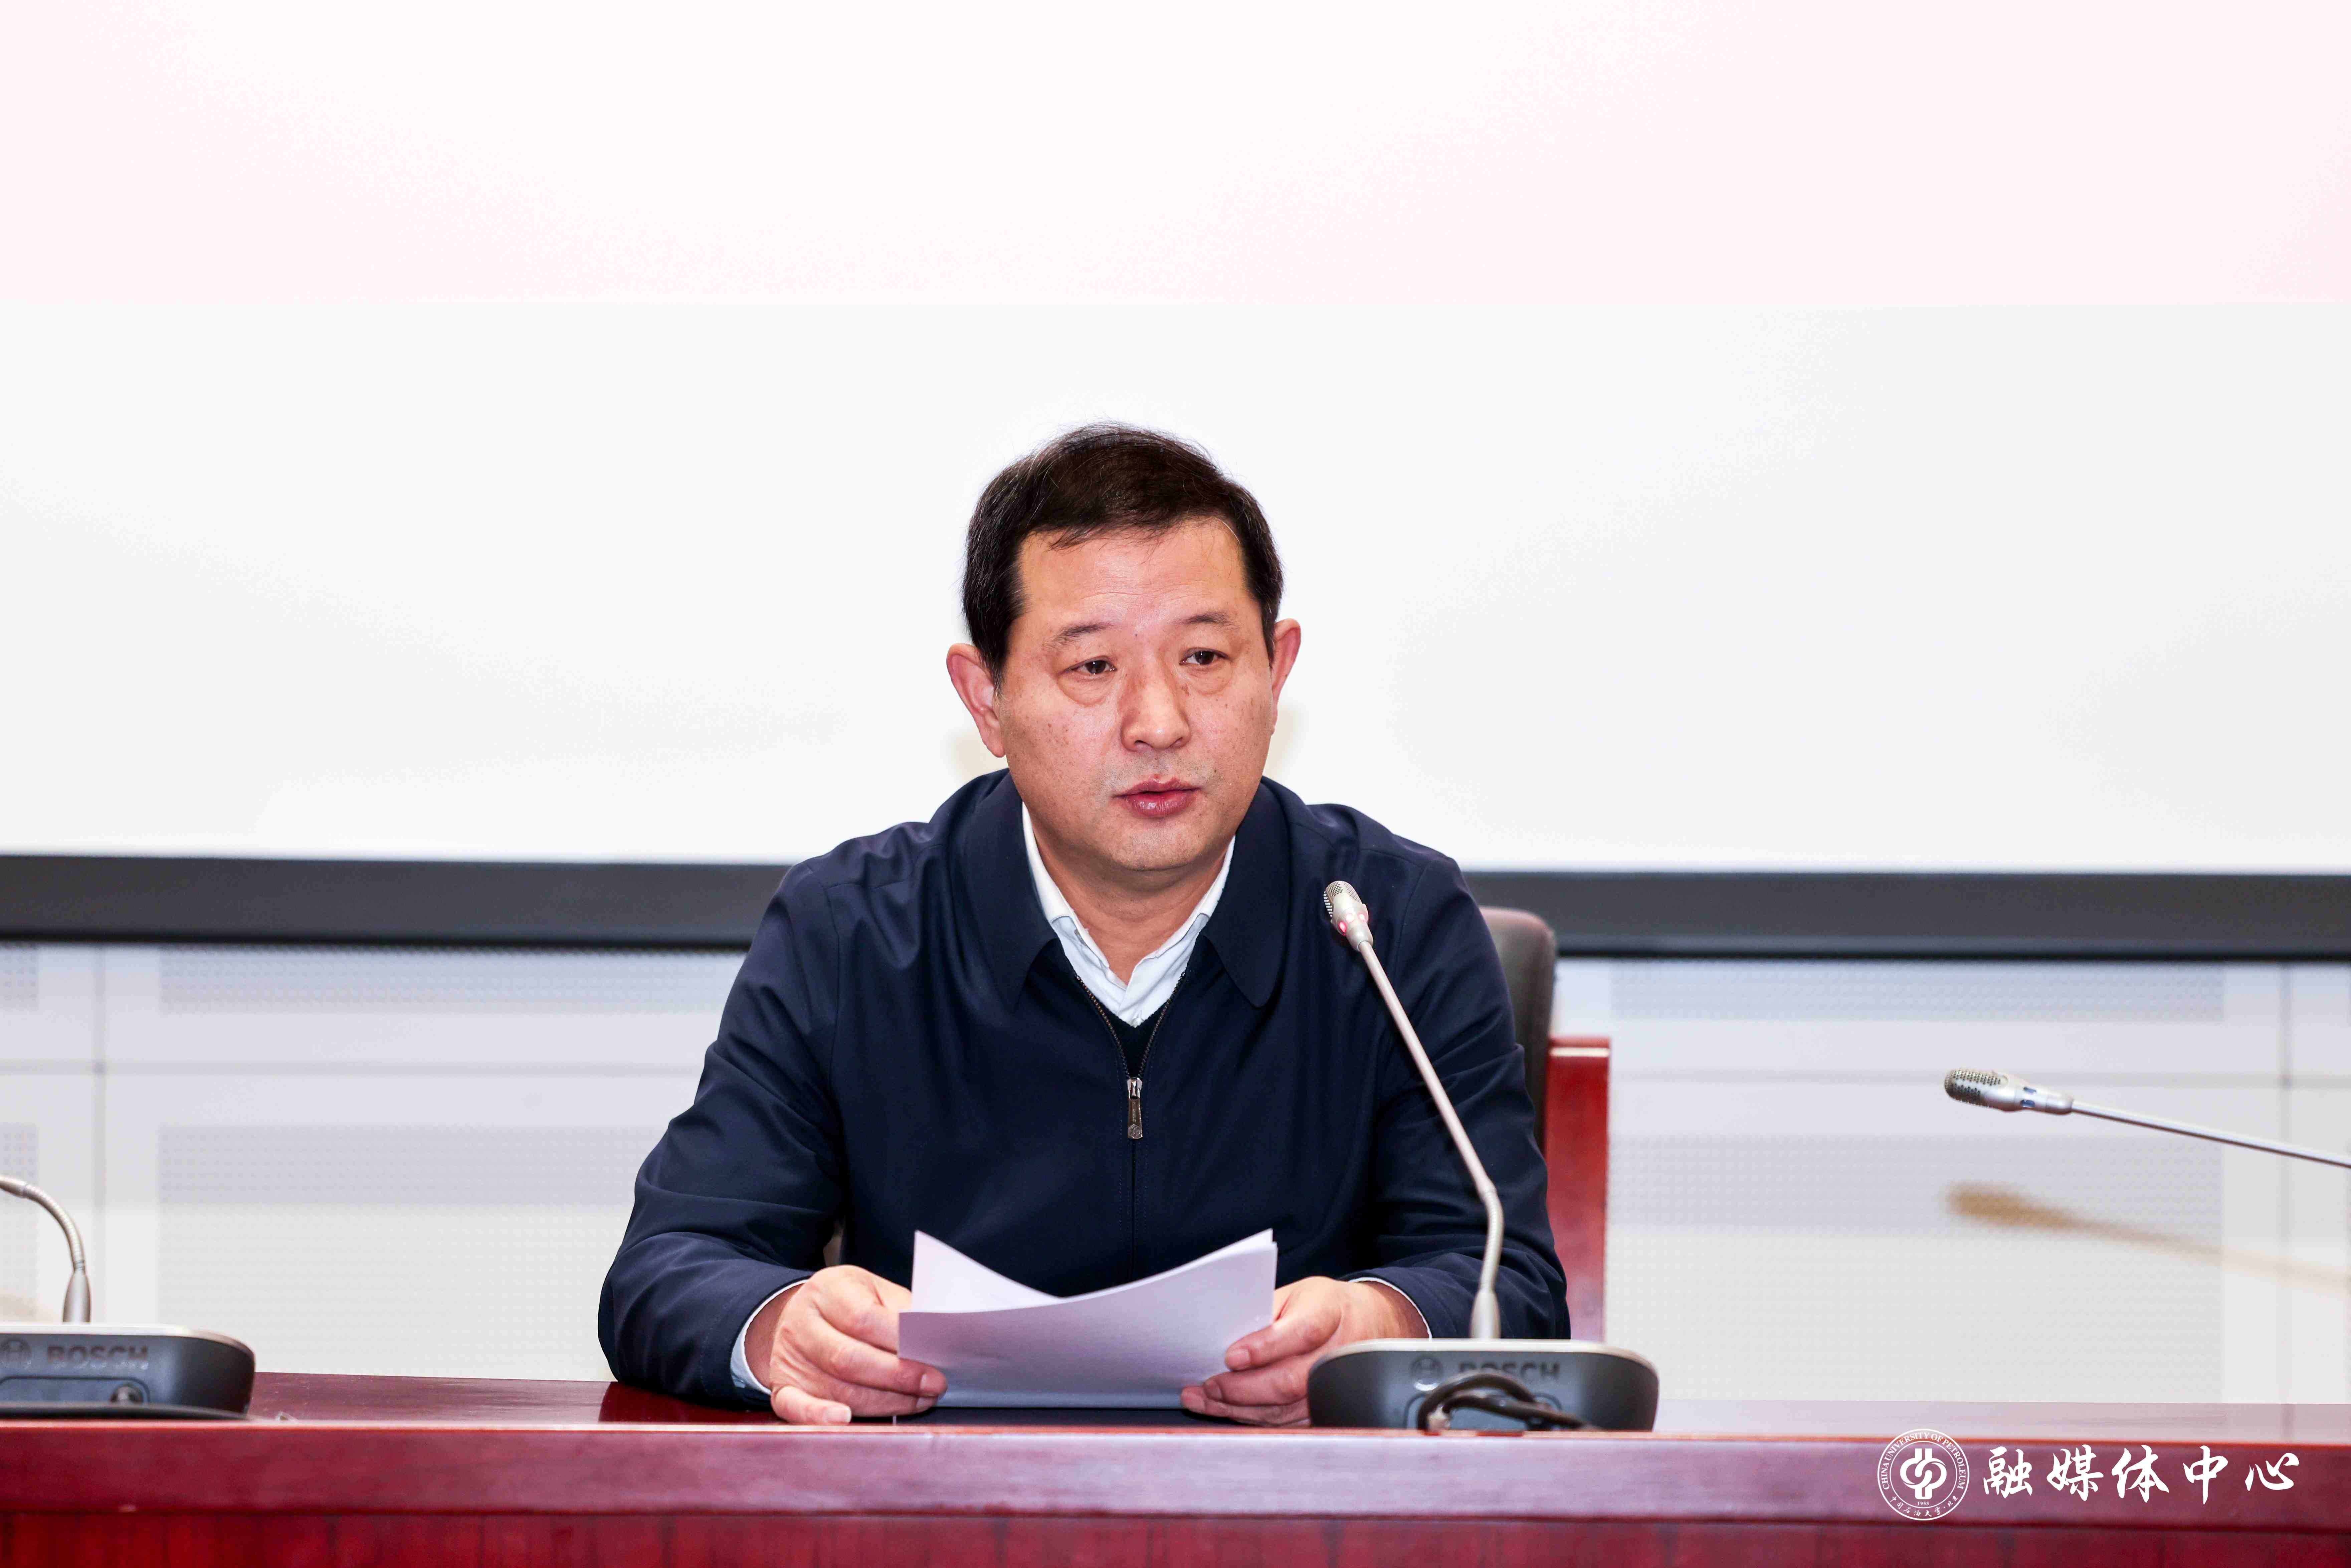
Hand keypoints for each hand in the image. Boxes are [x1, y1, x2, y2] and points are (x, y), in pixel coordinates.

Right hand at [748, 1265, 944, 1423]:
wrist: (800, 1315)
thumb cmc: (849, 1304)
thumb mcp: (875, 1291)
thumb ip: (901, 1311)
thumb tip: (936, 1337)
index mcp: (828, 1290)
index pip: (864, 1318)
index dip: (900, 1341)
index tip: (934, 1356)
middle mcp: (802, 1323)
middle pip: (849, 1358)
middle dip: (897, 1376)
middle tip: (934, 1385)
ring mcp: (789, 1358)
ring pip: (837, 1388)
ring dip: (883, 1402)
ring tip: (919, 1401)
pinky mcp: (782, 1388)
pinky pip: (796, 1407)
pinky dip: (820, 1417)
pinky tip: (845, 1420)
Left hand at [1181, 1277, 1422, 1425]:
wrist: (1369, 1324)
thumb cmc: (1323, 1306)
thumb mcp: (1297, 1293)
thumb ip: (1266, 1312)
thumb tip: (1222, 1337)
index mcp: (1330, 1313)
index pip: (1302, 1332)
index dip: (1265, 1347)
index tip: (1231, 1356)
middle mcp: (1338, 1354)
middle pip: (1291, 1381)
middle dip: (1242, 1388)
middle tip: (1207, 1385)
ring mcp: (1336, 1388)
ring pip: (1285, 1409)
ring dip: (1238, 1408)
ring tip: (1203, 1400)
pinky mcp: (1327, 1411)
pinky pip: (1286, 1422)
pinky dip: (1251, 1418)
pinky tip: (1226, 1409)